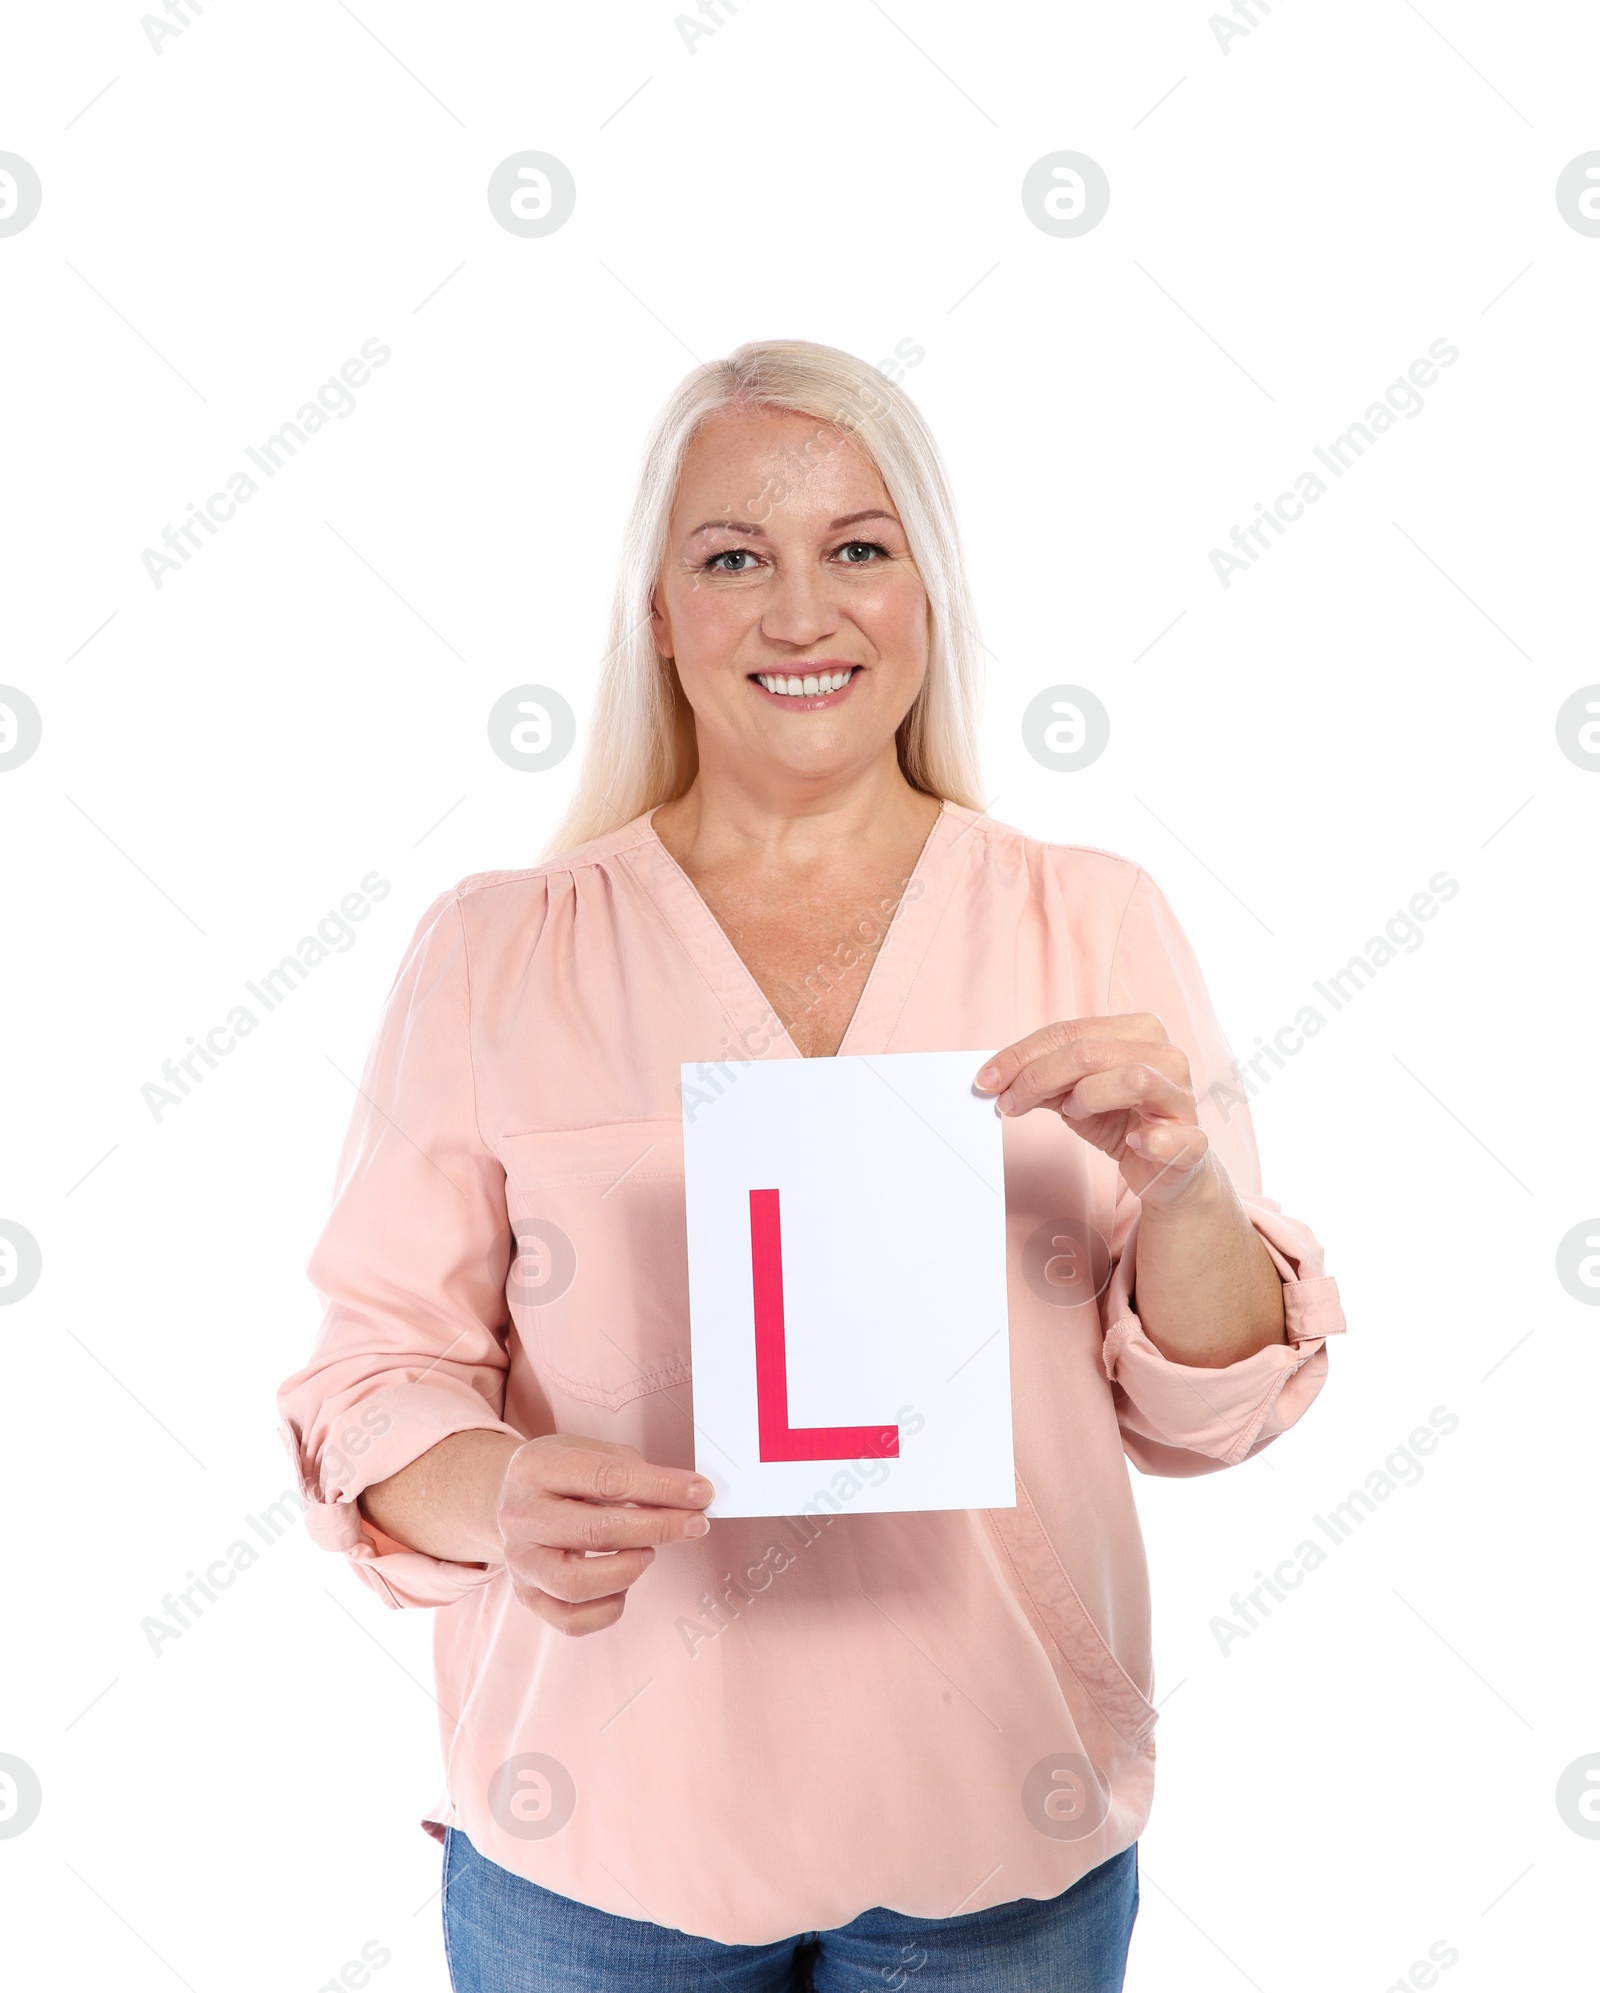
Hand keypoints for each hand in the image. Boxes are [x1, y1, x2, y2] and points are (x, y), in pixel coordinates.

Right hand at [496, 1435, 712, 1635]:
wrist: (506, 1498)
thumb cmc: (560, 1475)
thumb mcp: (589, 1451)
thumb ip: (633, 1471)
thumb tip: (687, 1496)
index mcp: (536, 1468)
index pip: (608, 1479)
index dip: (662, 1488)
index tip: (700, 1493)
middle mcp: (520, 1516)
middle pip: (597, 1531)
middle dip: (658, 1528)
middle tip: (694, 1525)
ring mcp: (520, 1561)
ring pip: (578, 1584)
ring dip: (628, 1569)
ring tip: (646, 1552)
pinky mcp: (527, 1596)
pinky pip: (572, 1620)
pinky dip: (608, 1608)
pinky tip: (622, 1585)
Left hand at [975, 1013, 1211, 1209]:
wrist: (1168, 1169)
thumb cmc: (1121, 1121)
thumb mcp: (1073, 1097)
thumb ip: (1042, 1082)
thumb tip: (996, 1078)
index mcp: (1138, 1032)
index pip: (1070, 1032)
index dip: (1022, 1055)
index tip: (986, 1079)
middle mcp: (1166, 1056)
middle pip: (1091, 1052)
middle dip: (1037, 1077)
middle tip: (1008, 1103)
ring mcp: (1183, 1097)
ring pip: (1132, 1078)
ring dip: (1089, 1097)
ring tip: (1073, 1114)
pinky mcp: (1193, 1141)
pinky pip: (1176, 1136)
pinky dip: (1153, 1139)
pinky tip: (1134, 1143)